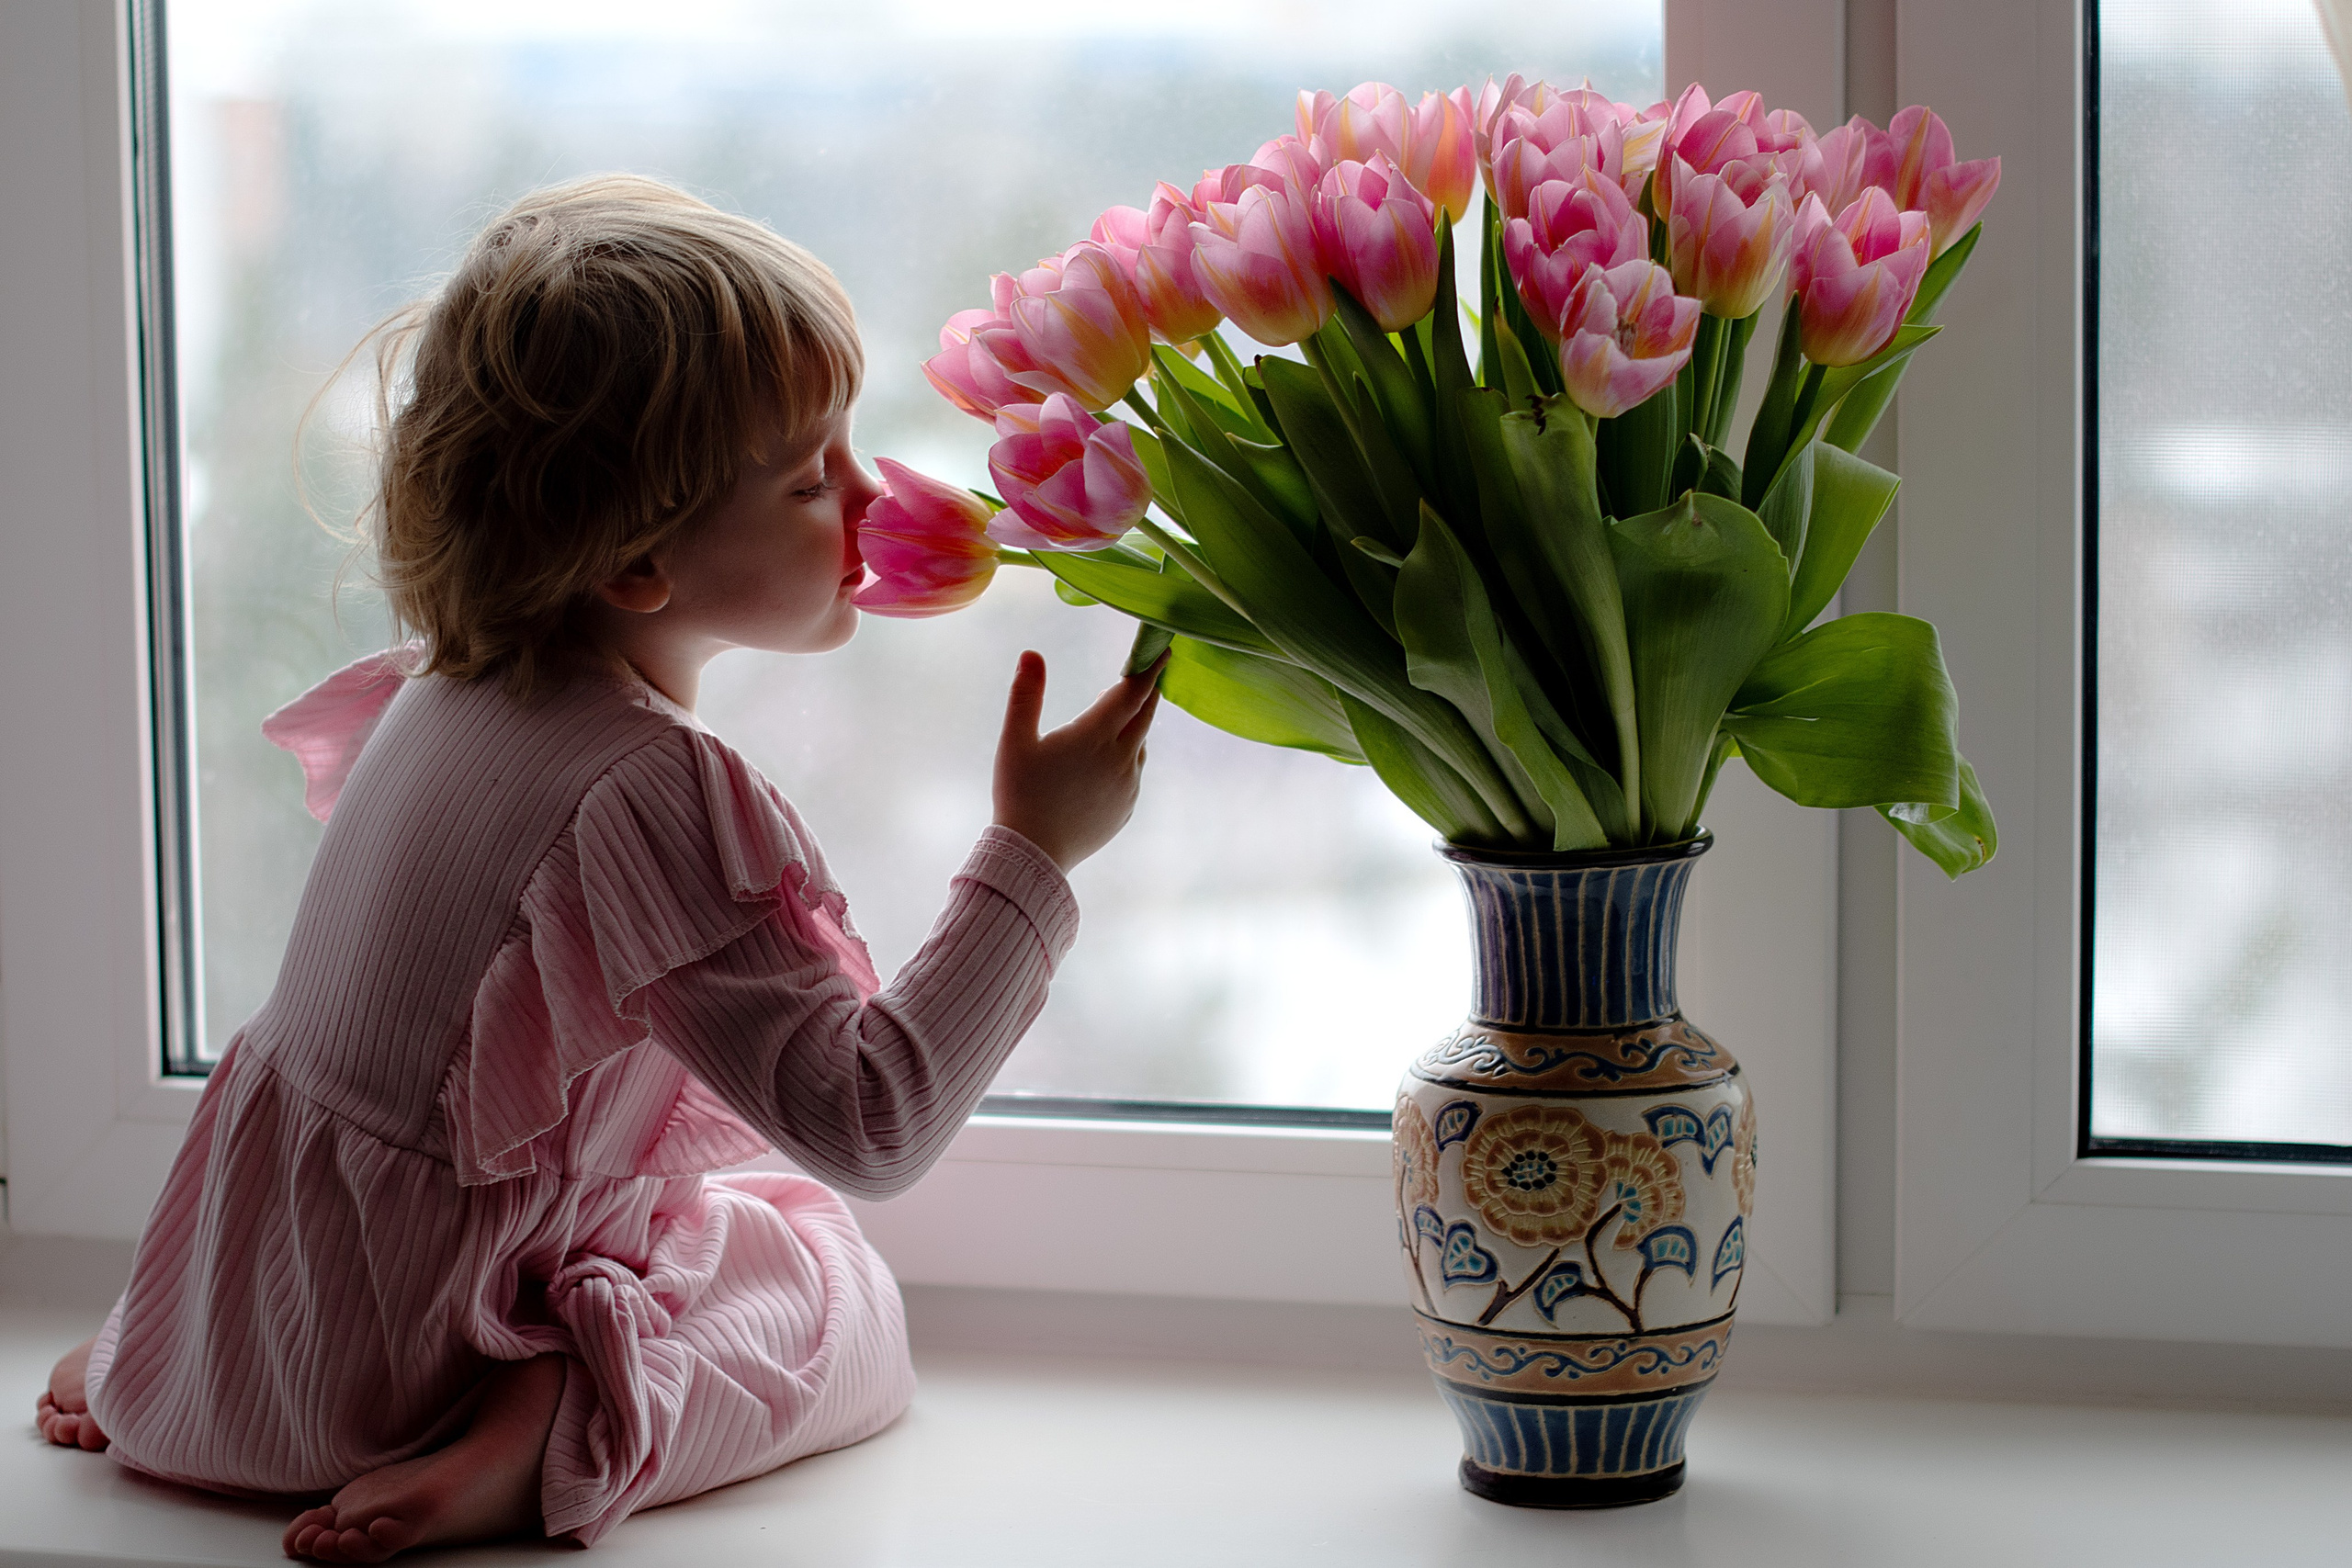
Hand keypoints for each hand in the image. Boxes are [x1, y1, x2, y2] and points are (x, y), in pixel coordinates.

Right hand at [992, 650, 1162, 871]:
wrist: (1034, 854)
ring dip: (1136, 725)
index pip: (1131, 693)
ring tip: (1123, 715)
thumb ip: (1026, 694)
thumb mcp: (1015, 740)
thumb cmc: (1020, 794)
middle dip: (1148, 691)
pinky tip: (1112, 759)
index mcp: (1095, 736)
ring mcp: (1127, 786)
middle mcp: (1120, 759)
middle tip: (1149, 674)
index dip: (1148, 669)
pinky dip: (1129, 756)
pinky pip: (1134, 773)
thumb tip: (1031, 654)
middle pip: (1144, 715)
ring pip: (1140, 745)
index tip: (1161, 652)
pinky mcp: (1126, 808)